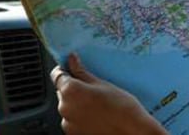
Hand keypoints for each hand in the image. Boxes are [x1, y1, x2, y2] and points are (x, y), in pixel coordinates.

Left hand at [51, 52, 166, 134]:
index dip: (64, 69)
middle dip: (74, 88)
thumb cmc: (121, 108)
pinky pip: (73, 119)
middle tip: (93, 88)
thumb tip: (72, 60)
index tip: (70, 67)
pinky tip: (97, 114)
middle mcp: (64, 108)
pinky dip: (81, 116)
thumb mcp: (102, 84)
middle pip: (63, 92)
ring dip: (78, 103)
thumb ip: (82, 72)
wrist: (131, 132)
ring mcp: (68, 123)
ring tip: (98, 104)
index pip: (57, 75)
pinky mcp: (73, 134)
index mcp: (70, 91)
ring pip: (68, 106)